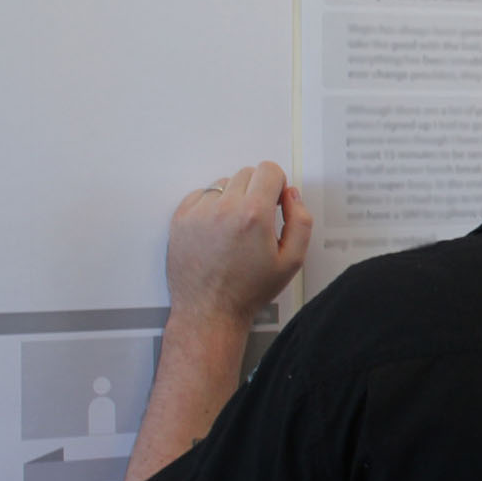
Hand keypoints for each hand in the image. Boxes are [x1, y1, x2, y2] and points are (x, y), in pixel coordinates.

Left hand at [165, 161, 312, 328]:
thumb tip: (292, 196)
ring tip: (235, 226)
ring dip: (233, 197)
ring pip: (223, 183)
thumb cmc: (247, 290)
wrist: (209, 310)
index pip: (269, 170)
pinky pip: (200, 195)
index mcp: (253, 215)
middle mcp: (224, 208)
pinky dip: (210, 205)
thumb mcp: (292, 260)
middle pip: (246, 173)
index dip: (278, 183)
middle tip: (257, 218)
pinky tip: (217, 227)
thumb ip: (301, 221)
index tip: (276, 199)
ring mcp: (198, 213)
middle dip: (257, 190)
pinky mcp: (180, 219)